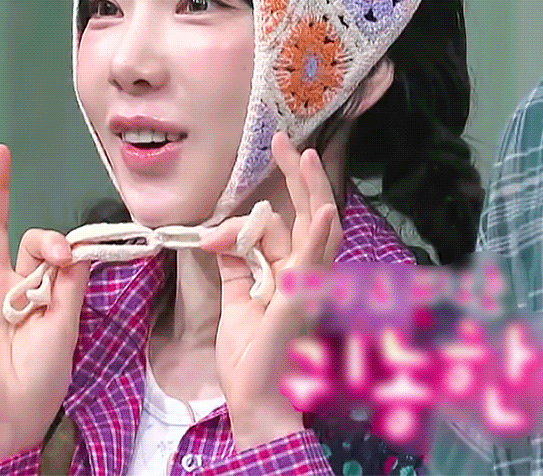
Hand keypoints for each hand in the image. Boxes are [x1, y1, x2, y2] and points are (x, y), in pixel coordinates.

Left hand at [200, 132, 342, 450]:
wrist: (255, 400)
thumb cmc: (250, 355)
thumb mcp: (238, 300)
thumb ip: (235, 264)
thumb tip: (220, 234)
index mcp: (292, 272)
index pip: (283, 225)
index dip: (265, 203)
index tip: (245, 189)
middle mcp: (307, 274)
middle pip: (310, 215)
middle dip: (298, 177)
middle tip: (284, 142)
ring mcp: (308, 287)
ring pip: (319, 230)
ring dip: (311, 192)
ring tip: (302, 157)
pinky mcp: (300, 303)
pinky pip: (313, 266)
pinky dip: (317, 237)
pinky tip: (322, 211)